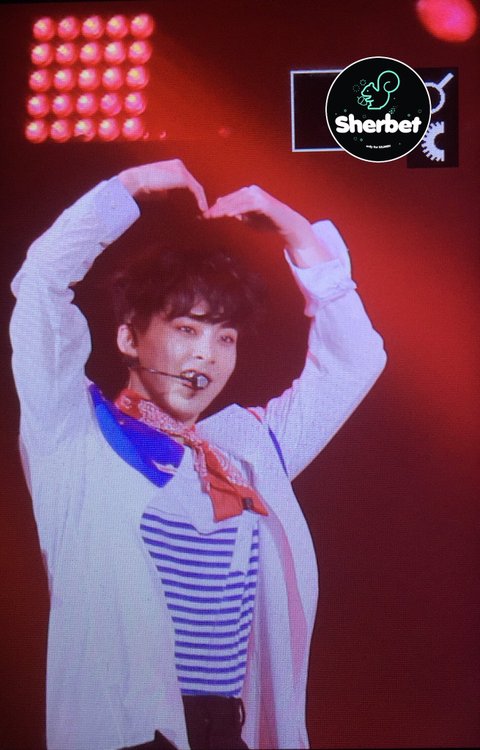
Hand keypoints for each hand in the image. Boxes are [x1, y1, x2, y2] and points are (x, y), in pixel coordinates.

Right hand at [118, 159, 207, 212]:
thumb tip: (174, 199)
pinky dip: (200, 199)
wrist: (136, 180)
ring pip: (196, 187)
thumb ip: (169, 189)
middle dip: (198, 197)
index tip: (194, 206)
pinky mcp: (182, 177)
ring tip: (202, 212)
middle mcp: (179, 165)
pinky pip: (196, 189)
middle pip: (193, 183)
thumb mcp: (159, 187)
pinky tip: (202, 209)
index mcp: (173, 166)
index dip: (192, 194)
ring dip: (201, 200)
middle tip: (201, 210)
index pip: (187, 180)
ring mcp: (181, 170)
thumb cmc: (143, 186)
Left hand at [203, 185, 333, 266]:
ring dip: (223, 210)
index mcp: (246, 194)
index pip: (228, 200)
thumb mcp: (249, 218)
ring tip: (213, 216)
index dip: (216, 208)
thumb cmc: (268, 222)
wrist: (286, 224)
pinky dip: (237, 210)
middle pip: (230, 200)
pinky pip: (247, 206)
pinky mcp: (263, 202)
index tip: (205, 215)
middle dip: (216, 208)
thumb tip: (226, 211)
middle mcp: (251, 191)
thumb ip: (238, 214)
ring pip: (236, 202)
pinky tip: (228, 215)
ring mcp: (257, 195)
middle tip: (204, 216)